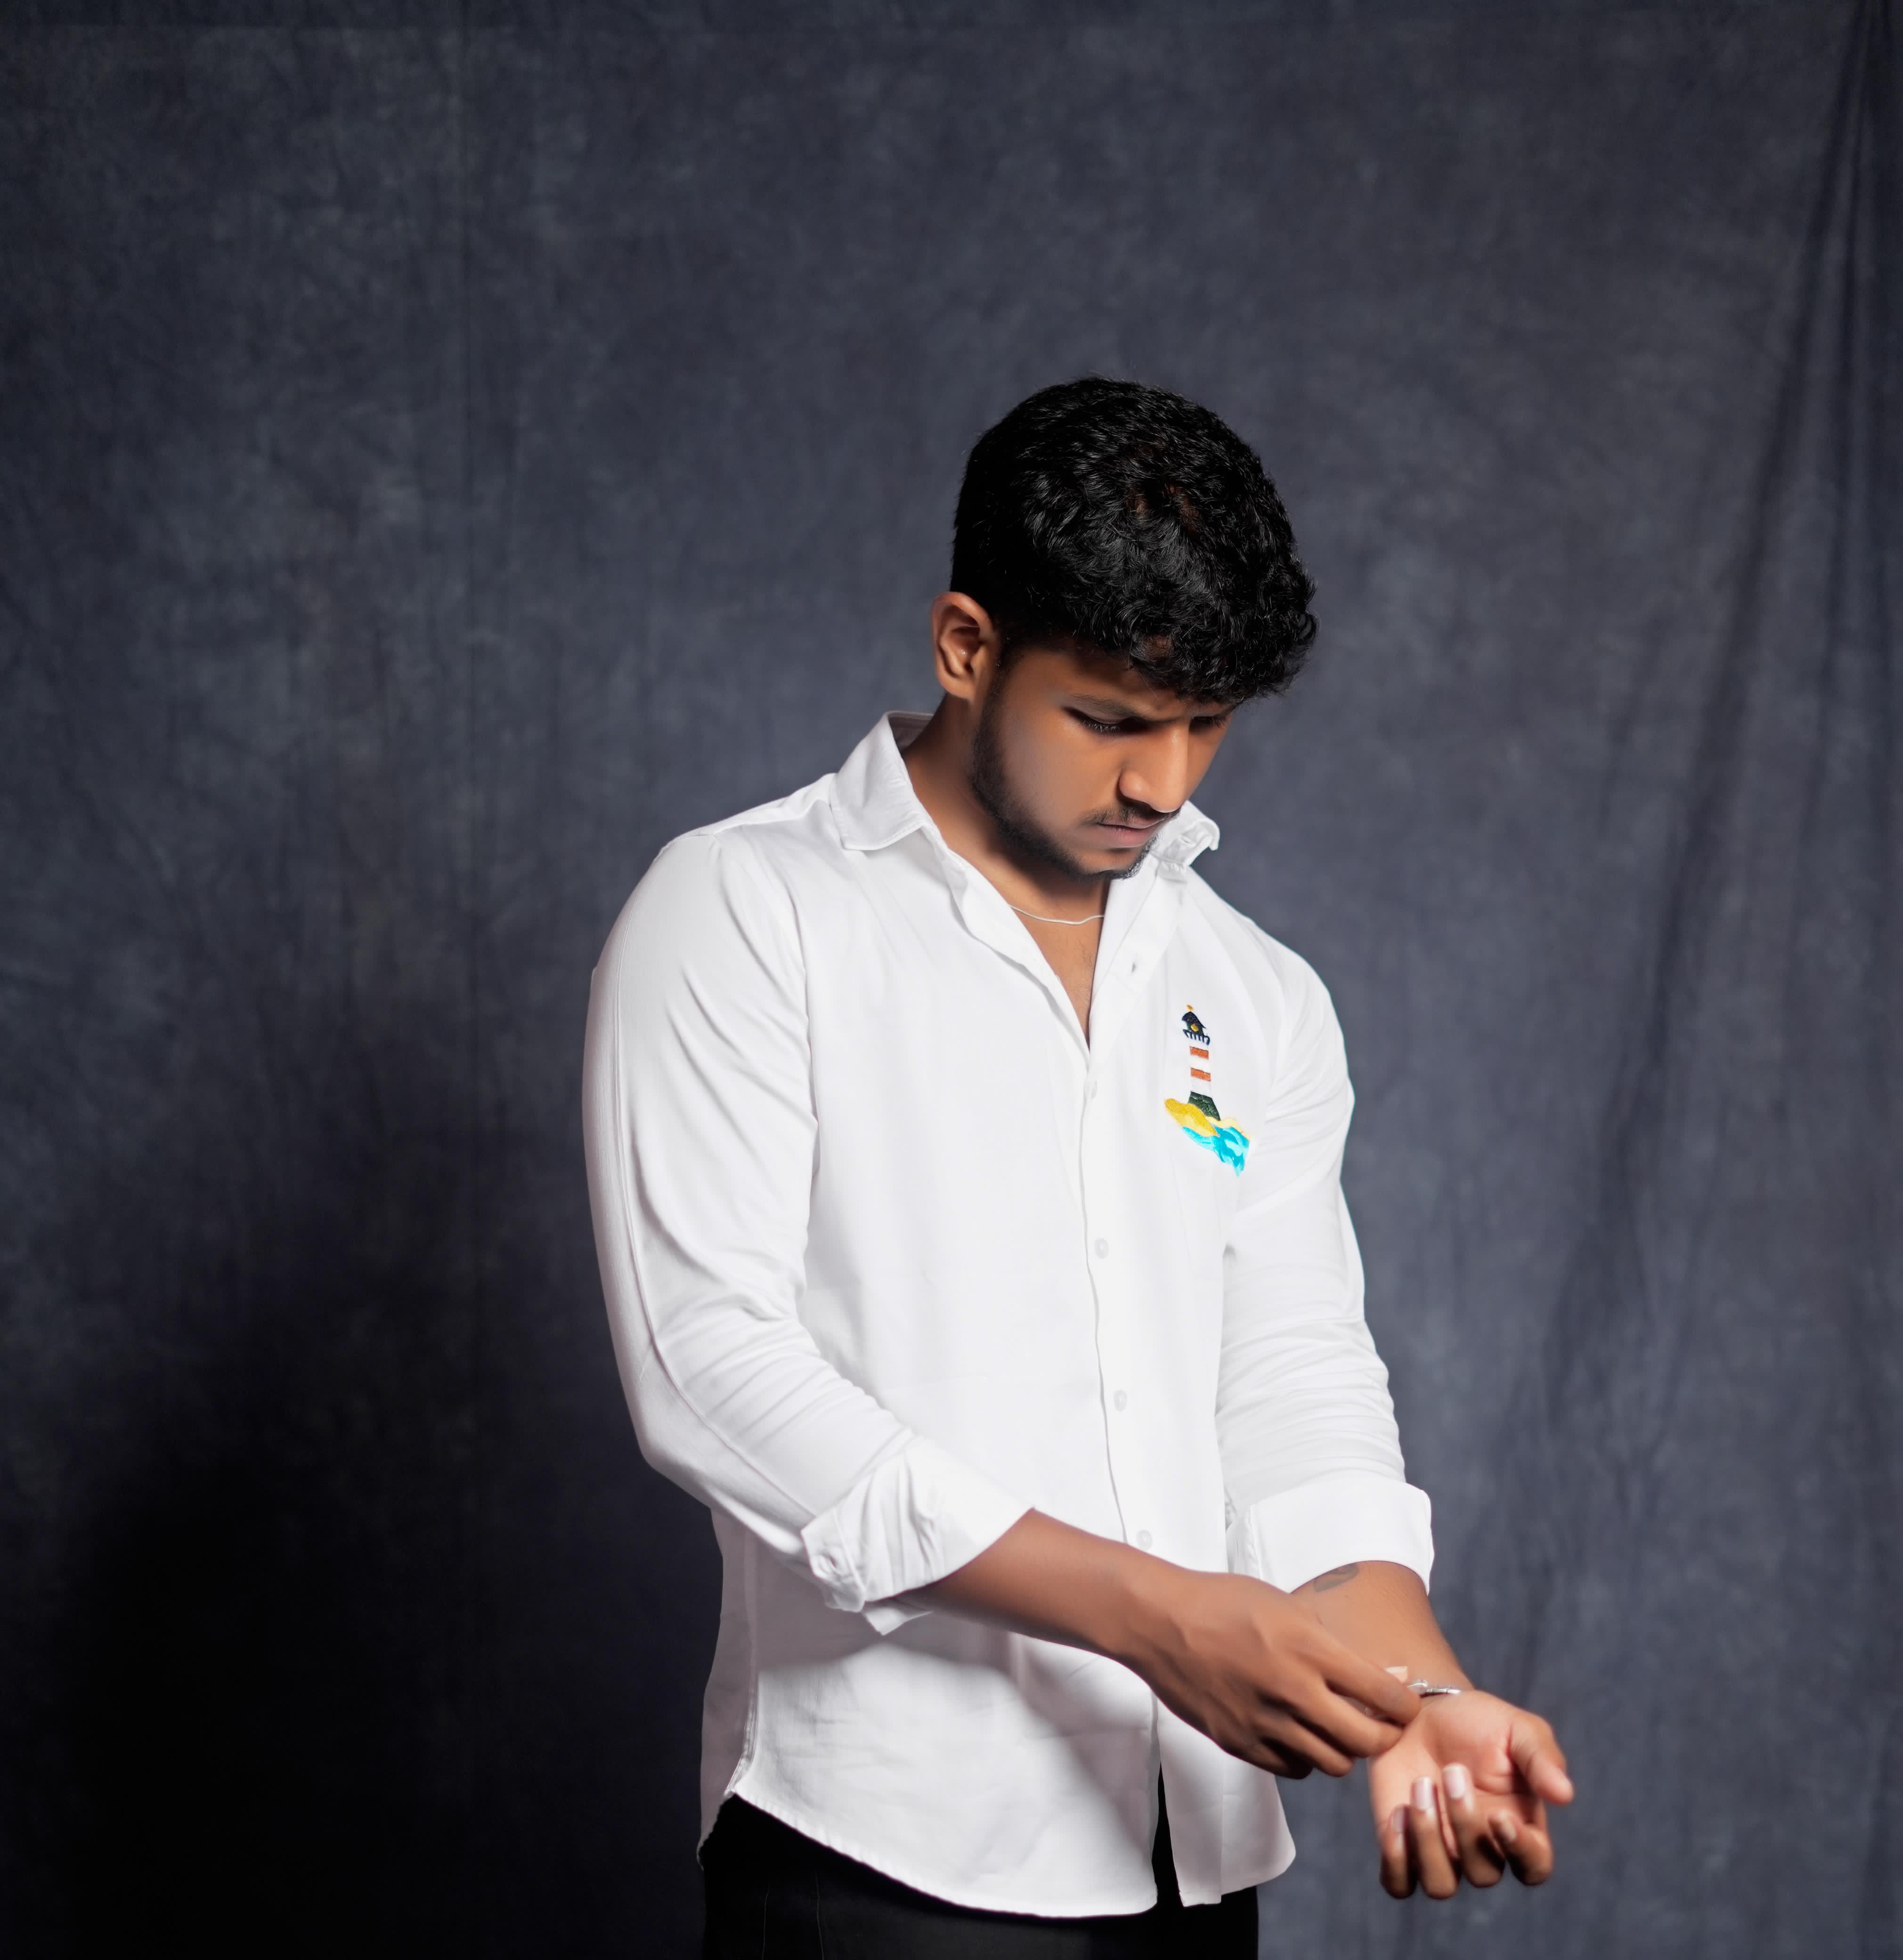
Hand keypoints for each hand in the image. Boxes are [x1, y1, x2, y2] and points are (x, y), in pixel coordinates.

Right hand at [1122, 1569, 1421, 1779]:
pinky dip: (1305, 1757)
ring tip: (1335, 1728)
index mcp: (1309, 1648)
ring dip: (1343, 1750)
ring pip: (1333, 1764)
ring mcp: (1264, 1722)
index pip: (1384, 1694)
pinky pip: (1293, 1769)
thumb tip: (1390, 1675)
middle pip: (1366, 1741)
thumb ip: (1337, 1645)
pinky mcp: (1240, 1743)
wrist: (1161, 1622)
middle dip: (1384, 1735)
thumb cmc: (1226, 1603)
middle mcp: (1292, 1690)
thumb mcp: (1289, 1606)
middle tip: (1380, 1725)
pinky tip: (1297, 1733)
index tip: (1404, 1703)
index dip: (1405, 1704)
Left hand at [1368, 1687, 1571, 1897]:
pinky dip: (1396, 1859)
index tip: (1498, 1815)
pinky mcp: (1402, 1845)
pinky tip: (1397, 1813)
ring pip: (1441, 1885)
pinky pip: (1399, 1882)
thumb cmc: (1477, 1721)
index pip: (1534, 1867)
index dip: (1521, 1852)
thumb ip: (1541, 1759)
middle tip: (1451, 1771)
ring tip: (1420, 1785)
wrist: (1421, 1708)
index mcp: (1520, 1826)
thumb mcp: (1517, 1729)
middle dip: (1465, 1824)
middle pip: (1483, 1874)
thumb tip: (1565, 1795)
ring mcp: (1441, 1851)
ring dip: (1428, 1841)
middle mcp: (1482, 1848)